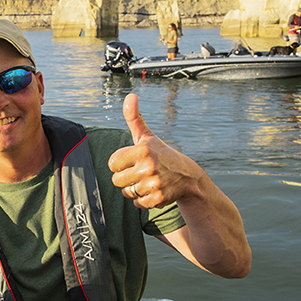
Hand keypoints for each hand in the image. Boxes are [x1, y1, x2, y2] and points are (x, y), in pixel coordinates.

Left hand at [108, 93, 203, 208]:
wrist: (187, 176)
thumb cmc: (161, 154)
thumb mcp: (147, 136)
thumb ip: (134, 118)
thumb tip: (130, 96)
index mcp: (142, 150)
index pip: (113, 163)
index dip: (120, 164)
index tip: (131, 161)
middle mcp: (148, 166)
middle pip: (117, 180)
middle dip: (126, 178)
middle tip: (140, 173)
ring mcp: (154, 184)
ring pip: (127, 193)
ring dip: (135, 190)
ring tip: (148, 181)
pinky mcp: (158, 199)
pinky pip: (137, 204)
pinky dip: (143, 200)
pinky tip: (154, 191)